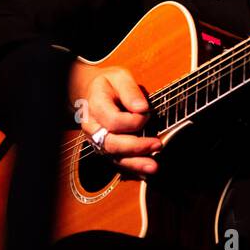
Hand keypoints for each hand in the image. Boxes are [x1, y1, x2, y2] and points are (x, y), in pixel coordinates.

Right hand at [68, 61, 162, 176]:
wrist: (91, 92)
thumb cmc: (108, 84)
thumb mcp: (119, 76)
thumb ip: (130, 90)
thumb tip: (141, 108)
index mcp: (94, 106)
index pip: (113, 120)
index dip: (133, 120)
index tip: (147, 113)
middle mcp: (92, 127)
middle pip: (111, 143)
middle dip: (136, 146)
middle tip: (157, 144)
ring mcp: (97, 140)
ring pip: (113, 157)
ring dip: (135, 163)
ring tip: (153, 167)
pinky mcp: (104, 148)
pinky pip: (117, 162)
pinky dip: (131, 168)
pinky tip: (145, 172)